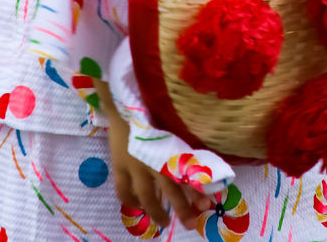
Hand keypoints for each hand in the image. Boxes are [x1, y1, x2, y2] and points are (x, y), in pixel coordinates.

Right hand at [99, 84, 212, 228]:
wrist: (124, 103)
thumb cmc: (151, 111)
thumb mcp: (171, 126)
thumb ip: (181, 144)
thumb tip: (199, 162)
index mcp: (169, 148)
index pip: (186, 174)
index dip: (197, 189)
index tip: (207, 203)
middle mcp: (154, 160)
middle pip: (170, 190)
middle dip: (183, 208)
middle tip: (192, 223)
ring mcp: (134, 165)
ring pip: (147, 196)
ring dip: (157, 211)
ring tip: (164, 222)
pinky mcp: (119, 166)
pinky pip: (124, 191)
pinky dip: (130, 201)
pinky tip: (137, 206)